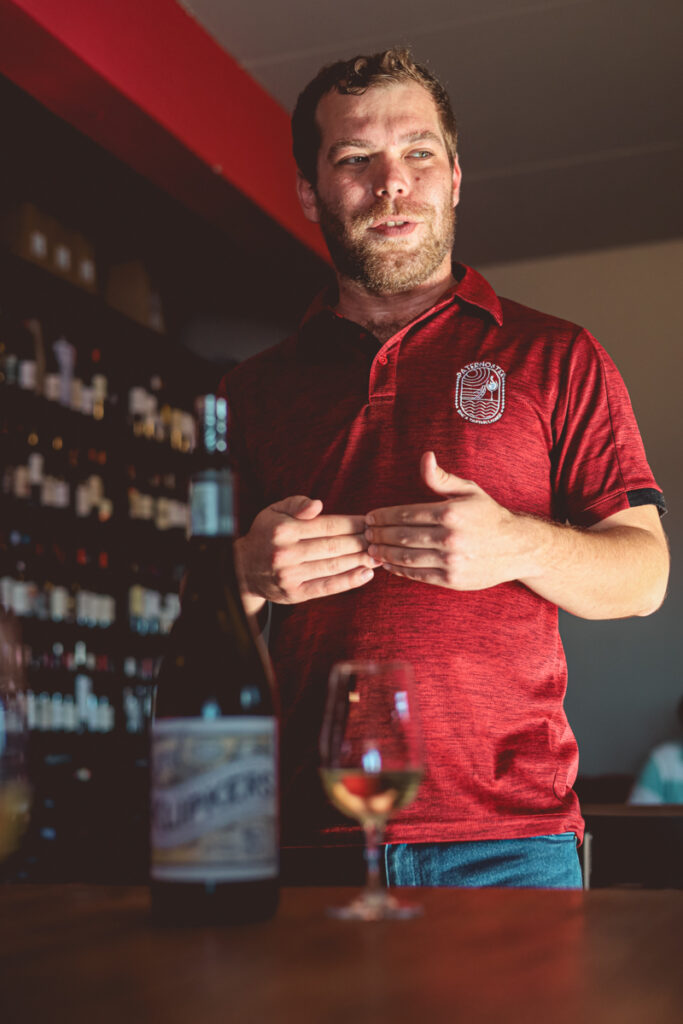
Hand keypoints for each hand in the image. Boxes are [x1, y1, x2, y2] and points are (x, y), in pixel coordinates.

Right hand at [235, 495, 378, 613]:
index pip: (328, 525)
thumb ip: (297, 504)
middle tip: (381, 538)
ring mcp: (290, 575)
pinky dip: (348, 581)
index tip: (370, 522)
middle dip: (361, 541)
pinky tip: (366, 574)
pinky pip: (327, 586)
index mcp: (284, 529)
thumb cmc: (265, 535)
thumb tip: (318, 505)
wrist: (243, 569)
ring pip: (333, 565)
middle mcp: (286, 552)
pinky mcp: (294, 593)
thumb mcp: (274, 511)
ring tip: (379, 555)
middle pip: (334, 545)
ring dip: (360, 560)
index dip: (353, 523)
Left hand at [364, 452, 527, 590]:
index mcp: (450, 513)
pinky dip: (400, 570)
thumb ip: (442, 478)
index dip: (383, 517)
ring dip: (384, 554)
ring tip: (371, 550)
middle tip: (365, 534)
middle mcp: (449, 538)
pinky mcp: (452, 580)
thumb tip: (425, 458)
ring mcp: (450, 561)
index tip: (370, 517)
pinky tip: (389, 565)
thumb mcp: (469, 491)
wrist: (518, 548)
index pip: (406, 514)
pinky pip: (418, 575)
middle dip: (379, 535)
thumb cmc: (489, 516)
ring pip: (406, 558)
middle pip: (402, 537)